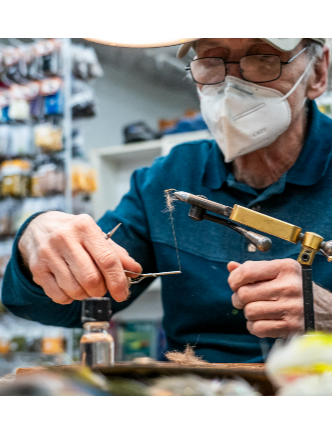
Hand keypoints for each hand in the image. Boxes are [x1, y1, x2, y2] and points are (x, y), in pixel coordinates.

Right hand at [19, 212, 141, 304]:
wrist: (38, 227)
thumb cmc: (74, 233)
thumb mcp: (96, 236)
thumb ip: (117, 254)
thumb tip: (135, 270)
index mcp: (85, 227)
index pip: (107, 260)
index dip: (118, 281)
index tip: (122, 294)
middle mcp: (65, 238)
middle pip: (91, 279)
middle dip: (101, 290)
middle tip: (101, 287)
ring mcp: (48, 254)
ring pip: (75, 290)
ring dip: (85, 295)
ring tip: (85, 284)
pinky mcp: (37, 269)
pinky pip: (59, 296)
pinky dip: (69, 298)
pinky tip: (70, 285)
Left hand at [228, 259, 304, 338]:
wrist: (326, 311)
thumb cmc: (297, 289)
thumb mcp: (280, 272)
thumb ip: (255, 269)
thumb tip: (231, 267)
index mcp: (285, 268)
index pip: (247, 271)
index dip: (234, 279)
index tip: (235, 284)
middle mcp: (289, 286)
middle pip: (244, 293)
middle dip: (239, 298)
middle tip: (244, 300)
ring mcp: (291, 307)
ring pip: (249, 312)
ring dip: (248, 313)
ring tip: (257, 310)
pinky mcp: (291, 326)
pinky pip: (258, 328)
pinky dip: (254, 326)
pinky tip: (263, 321)